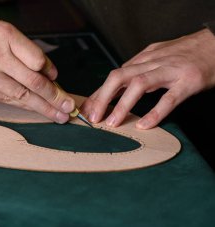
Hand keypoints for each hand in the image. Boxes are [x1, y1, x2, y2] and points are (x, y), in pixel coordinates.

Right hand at [0, 15, 74, 122]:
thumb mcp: (0, 29)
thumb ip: (24, 48)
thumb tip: (47, 71)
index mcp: (5, 35)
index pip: (37, 60)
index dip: (50, 73)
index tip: (57, 80)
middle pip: (33, 82)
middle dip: (55, 98)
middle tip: (70, 108)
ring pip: (21, 96)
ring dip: (43, 108)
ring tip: (59, 116)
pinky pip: (5, 100)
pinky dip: (23, 106)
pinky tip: (35, 110)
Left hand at [81, 29, 214, 128]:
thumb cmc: (187, 54)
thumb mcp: (158, 58)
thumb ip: (139, 70)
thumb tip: (118, 86)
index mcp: (144, 58)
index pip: (115, 76)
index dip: (99, 93)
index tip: (87, 109)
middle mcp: (153, 62)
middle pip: (119, 76)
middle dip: (102, 97)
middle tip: (94, 118)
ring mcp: (170, 70)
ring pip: (139, 84)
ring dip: (122, 105)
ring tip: (112, 123)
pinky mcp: (188, 81)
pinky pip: (169, 98)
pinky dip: (155, 112)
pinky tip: (145, 125)